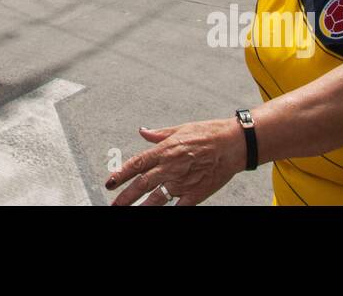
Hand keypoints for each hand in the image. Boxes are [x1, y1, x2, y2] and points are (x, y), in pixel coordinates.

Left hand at [106, 117, 246, 205]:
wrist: (233, 144)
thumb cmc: (207, 133)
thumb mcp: (180, 129)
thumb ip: (158, 134)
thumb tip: (143, 132)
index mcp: (165, 150)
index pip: (137, 164)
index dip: (121, 175)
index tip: (110, 183)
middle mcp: (170, 167)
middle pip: (142, 184)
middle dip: (125, 196)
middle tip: (113, 204)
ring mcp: (182, 182)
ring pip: (156, 198)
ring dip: (140, 207)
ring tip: (128, 212)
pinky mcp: (196, 193)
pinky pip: (178, 207)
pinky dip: (167, 212)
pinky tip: (157, 215)